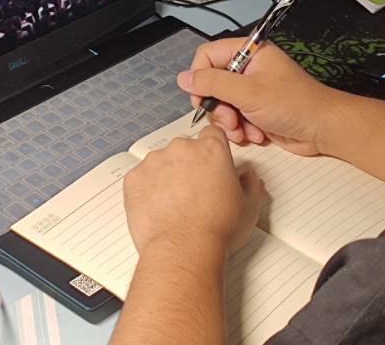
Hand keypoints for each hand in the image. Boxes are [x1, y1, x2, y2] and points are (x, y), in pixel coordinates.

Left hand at [123, 126, 262, 259]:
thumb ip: (250, 183)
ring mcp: (154, 161)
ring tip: (175, 205)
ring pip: (161, 162)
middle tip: (194, 193)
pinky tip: (158, 209)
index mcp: (211, 150)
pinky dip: (147, 190)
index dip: (212, 150)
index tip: (210, 164)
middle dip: (188, 166)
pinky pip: (140, 178)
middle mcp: (181, 149)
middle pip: (185, 148)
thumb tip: (248, 176)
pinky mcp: (134, 178)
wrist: (184, 250)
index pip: (212, 134)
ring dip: (166, 177)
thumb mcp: (248, 207)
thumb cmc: (216, 230)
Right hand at [177, 39, 342, 155]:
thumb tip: (183, 78)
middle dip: (218, 106)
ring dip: (229, 122)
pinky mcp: (256, 110)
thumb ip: (213, 83)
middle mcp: (248, 68)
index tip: (201, 98)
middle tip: (229, 119)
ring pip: (222, 104)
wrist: (323, 129)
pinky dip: (241, 129)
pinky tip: (255, 135)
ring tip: (243, 132)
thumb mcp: (248, 92)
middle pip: (212, 83)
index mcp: (249, 52)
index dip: (200, 76)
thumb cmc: (293, 104)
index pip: (208, 56)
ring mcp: (252, 90)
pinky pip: (235, 117)